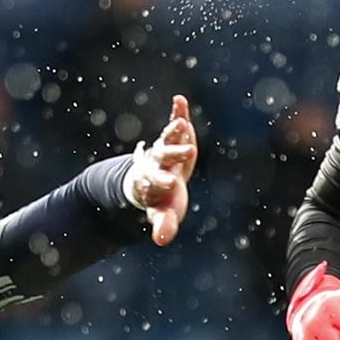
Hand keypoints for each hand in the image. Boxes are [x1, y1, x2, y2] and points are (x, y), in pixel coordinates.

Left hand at [124, 96, 198, 245]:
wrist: (151, 182)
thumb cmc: (162, 201)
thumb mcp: (165, 215)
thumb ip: (164, 225)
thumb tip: (160, 240)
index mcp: (154, 186)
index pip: (154, 184)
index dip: (159, 182)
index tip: (170, 182)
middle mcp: (156, 166)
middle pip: (163, 158)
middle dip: (174, 154)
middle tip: (188, 150)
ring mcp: (163, 151)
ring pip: (167, 140)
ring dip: (175, 131)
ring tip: (182, 123)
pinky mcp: (171, 139)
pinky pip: (174, 125)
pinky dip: (177, 113)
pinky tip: (179, 99)